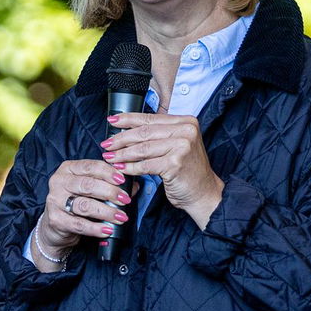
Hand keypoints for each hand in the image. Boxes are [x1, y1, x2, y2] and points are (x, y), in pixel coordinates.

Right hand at [37, 158, 133, 268]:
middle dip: (110, 192)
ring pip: (84, 205)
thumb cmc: (76, 202)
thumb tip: (134, 185)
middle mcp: (59, 182)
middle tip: (125, 200)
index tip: (123, 180)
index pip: (89, 166)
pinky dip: (96, 228)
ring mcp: (55, 201)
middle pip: (87, 184)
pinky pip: (79, 224)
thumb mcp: (90, 190)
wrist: (56, 226)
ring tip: (121, 217)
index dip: (108, 172)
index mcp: (68, 169)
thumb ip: (110, 184)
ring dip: (106, 211)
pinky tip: (107, 229)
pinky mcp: (55, 219)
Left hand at [100, 112, 222, 228]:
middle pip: (144, 132)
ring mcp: (182, 147)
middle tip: (106, 144)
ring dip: (122, 154)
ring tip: (110, 157)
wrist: (204, 193)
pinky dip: (131, 168)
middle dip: (121, 138)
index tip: (112, 120)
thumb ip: (158, 135)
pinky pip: (145, 165)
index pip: (150, 118)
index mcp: (186, 122)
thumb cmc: (187, 171)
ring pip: (142, 148)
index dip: (128, 119)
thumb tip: (125, 130)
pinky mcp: (175, 164)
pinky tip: (121, 169)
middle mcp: (186, 131)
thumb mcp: (176, 146)